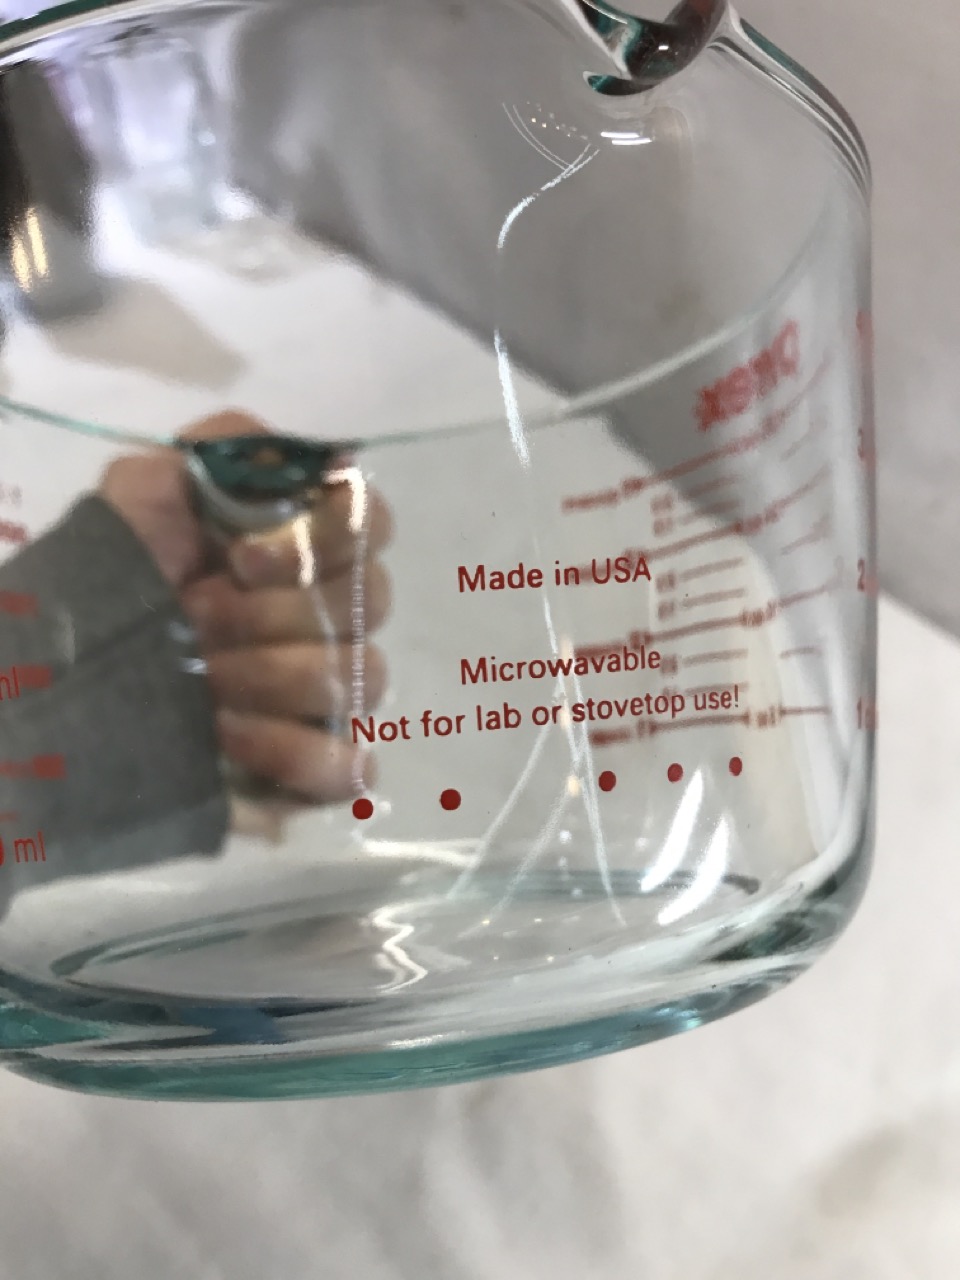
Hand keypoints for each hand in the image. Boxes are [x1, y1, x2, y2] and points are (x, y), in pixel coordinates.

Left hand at [100, 411, 391, 806]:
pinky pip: (349, 762)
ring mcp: (330, 689)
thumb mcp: (146, 488)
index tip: (242, 558)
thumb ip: (227, 450)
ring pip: (360, 676)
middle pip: (371, 601)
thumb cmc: (118, 576)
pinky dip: (292, 750)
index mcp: (302, 545)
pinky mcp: (318, 759)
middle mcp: (330, 612)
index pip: (371, 521)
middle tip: (195, 619)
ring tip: (200, 682)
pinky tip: (231, 737)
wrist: (71, 672)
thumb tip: (316, 458)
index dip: (323, 539)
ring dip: (269, 676)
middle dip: (271, 613)